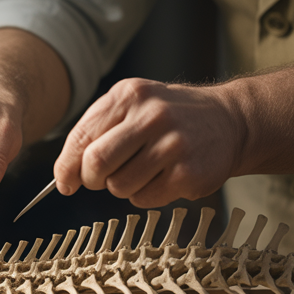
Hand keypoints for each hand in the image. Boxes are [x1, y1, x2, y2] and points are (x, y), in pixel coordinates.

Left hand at [54, 78, 245, 207]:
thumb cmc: (171, 116)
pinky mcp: (188, 174)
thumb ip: (98, 129)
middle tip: (101, 179)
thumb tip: (66, 174)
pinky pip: (144, 199)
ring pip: (118, 186)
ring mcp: (172, 145)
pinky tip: (161, 177)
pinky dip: (144, 195)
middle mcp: (152, 116)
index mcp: (130, 95)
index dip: (66, 166)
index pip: (81, 137)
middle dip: (91, 179)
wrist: (228, 121)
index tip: (65, 182)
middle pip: (96, 163)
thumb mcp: (135, 104)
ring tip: (141, 171)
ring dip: (121, 187)